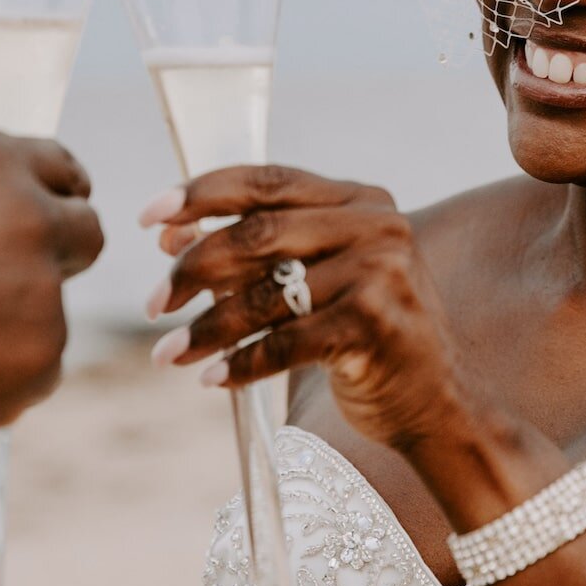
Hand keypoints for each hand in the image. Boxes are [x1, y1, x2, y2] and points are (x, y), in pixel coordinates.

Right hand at [0, 134, 103, 457]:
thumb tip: (9, 207)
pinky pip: (37, 365)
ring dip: (15, 323)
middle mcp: (30, 217)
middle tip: (14, 282)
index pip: (61, 169)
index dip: (56, 195)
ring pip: (51, 308)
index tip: (54, 213)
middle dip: (60, 254)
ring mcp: (43, 292)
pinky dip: (3, 373)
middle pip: (87, 233)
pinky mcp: (43, 360)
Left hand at [141, 165, 467, 455]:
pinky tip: (211, 379)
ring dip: (206, 328)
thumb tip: (169, 237)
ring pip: (266, 293)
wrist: (437, 404)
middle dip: (193, 268)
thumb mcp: (314, 281)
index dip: (201, 193)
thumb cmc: (363, 337)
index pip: (267, 180)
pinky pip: (285, 343)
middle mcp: (376, 225)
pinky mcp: (375, 324)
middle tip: (152, 303)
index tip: (148, 217)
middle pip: (258, 233)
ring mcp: (380, 272)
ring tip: (168, 353)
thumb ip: (256, 253)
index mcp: (360, 199)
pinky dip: (240, 364)